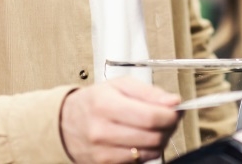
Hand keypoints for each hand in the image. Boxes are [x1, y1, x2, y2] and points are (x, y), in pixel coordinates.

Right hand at [59, 77, 180, 163]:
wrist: (66, 124)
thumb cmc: (95, 102)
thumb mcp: (119, 86)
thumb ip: (149, 92)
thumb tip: (173, 102)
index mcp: (105, 105)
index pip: (150, 117)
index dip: (171, 115)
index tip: (176, 110)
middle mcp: (102, 131)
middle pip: (153, 137)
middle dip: (169, 127)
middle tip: (168, 118)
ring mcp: (103, 152)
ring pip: (151, 152)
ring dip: (161, 140)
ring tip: (155, 128)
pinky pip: (140, 161)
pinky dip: (147, 151)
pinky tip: (142, 139)